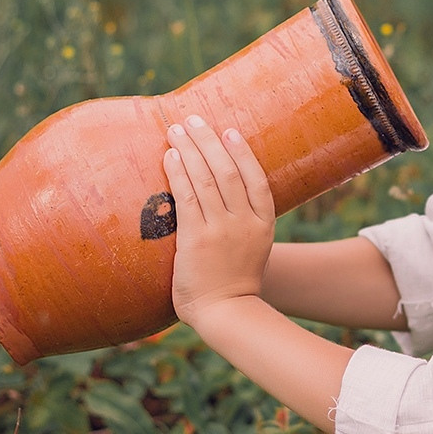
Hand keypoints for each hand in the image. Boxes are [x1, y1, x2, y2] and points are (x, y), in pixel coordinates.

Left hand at [161, 115, 275, 325]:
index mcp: (263, 223)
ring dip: (189, 149)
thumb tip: (224, 199)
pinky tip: (169, 157)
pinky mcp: (197, 238)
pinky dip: (177, 172)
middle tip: (193, 120)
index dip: (241, 151)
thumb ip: (243, 223)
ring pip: (206, 178)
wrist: (227, 313)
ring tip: (176, 130)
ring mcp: (221, 228)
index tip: (228, 131)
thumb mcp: (252, 249)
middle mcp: (245, 221)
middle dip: (208, 141)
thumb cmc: (235, 283)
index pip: (255, 178)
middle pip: (227, 170)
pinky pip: (187, 196)